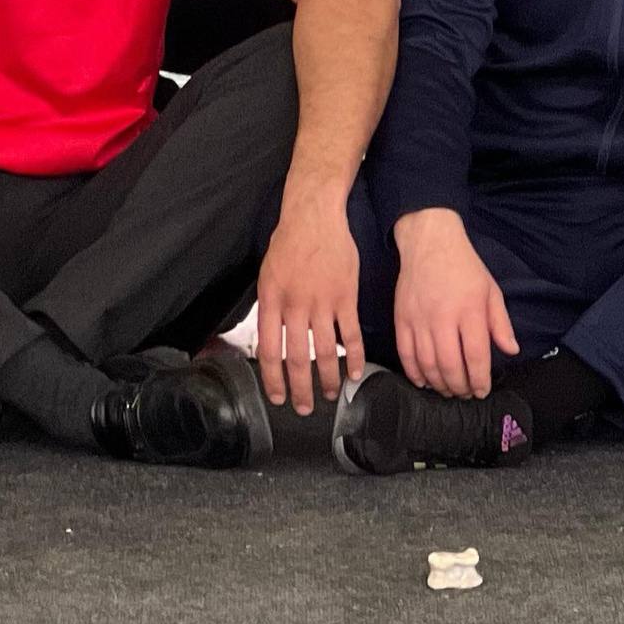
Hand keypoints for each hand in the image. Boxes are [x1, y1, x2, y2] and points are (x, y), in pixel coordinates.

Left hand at [255, 196, 366, 415]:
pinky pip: (350, 334)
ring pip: (324, 351)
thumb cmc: (289, 242)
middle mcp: (295, 305)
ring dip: (328, 379)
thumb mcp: (267, 273)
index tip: (277, 397)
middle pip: (297, 358)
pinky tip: (356, 373)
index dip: (273, 378)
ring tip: (332, 396)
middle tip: (304, 408)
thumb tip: (271, 337)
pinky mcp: (345, 297)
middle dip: (300, 389)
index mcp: (271, 300)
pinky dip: (354, 357)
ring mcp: (321, 302)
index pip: (268, 350)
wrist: (314, 215)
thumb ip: (270, 306)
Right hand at [392, 209, 517, 398]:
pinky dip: (414, 373)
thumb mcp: (491, 291)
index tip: (482, 391)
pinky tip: (424, 381)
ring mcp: (419, 319)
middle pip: (450, 365)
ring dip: (439, 384)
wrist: (430, 242)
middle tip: (465, 394)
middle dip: (460, 387)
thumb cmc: (464, 267)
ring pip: (427, 364)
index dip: (480, 380)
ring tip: (448, 390)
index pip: (476, 356)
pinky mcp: (401, 318)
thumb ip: (501, 323)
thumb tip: (510, 350)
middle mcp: (443, 317)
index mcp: (469, 310)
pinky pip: (405, 354)